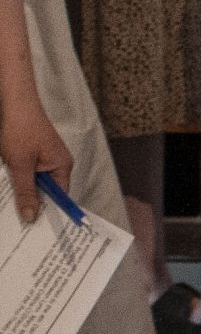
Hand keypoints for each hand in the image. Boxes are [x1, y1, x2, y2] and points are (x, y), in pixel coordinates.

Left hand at [0, 89, 72, 224]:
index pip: (60, 197)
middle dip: (31, 205)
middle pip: (45, 193)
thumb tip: (32, 217)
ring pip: (31, 185)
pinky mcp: (30, 156)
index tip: (38, 231)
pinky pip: (24, 176)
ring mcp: (42, 159)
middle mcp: (56, 164)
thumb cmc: (21, 128)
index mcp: (62, 166)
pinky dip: (15, 182)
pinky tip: (6, 189)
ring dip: (20, 193)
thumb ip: (26, 192)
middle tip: (19, 224)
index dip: (50, 213)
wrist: (13, 102)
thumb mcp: (20, 165)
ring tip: (9, 209)